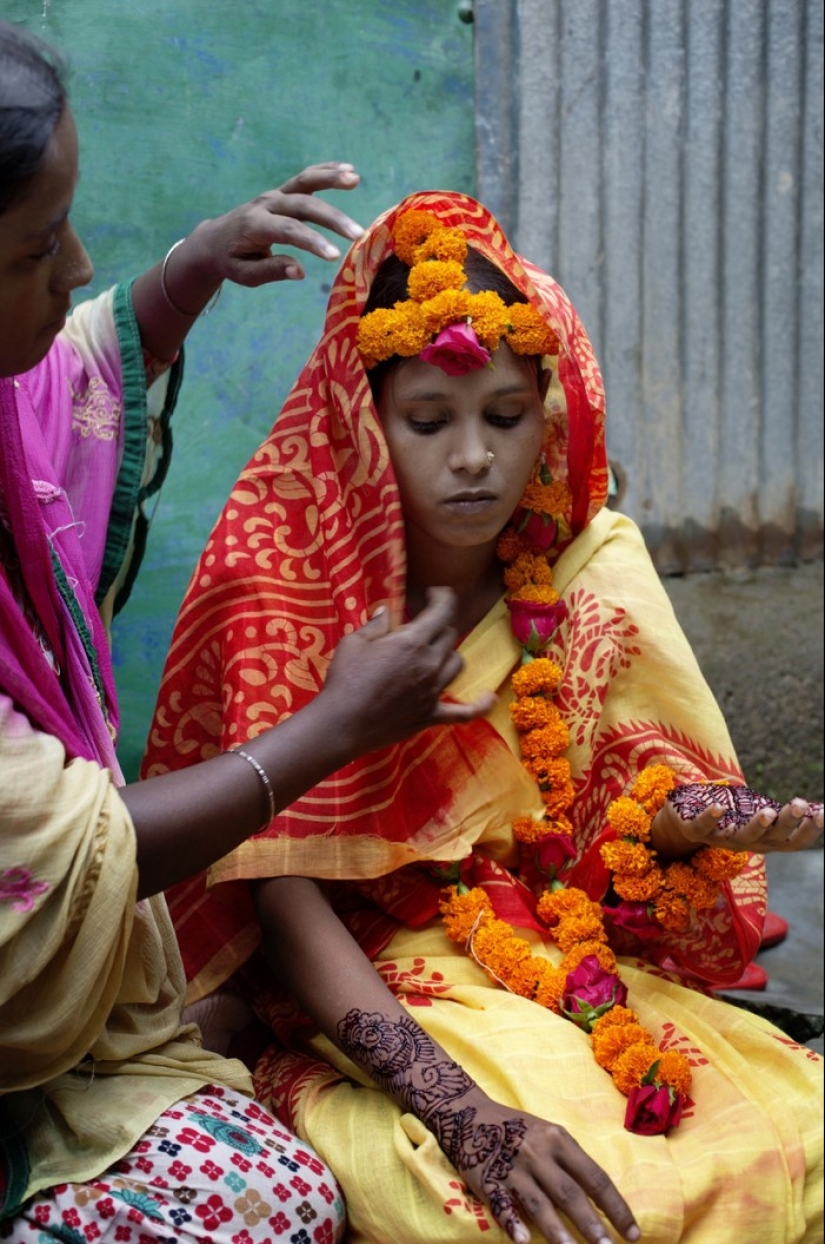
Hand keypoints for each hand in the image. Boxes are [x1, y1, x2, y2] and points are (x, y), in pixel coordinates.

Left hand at [181, 161, 363, 288]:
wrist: (213, 239)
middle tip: (357, 233)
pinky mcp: (281, 192)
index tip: (335, 256)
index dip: (312, 241)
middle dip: (331, 218)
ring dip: (331, 178)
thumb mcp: (245, 274)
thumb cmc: (232, 261)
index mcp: (254, 226)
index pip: (288, 230)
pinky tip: (349, 168)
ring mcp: (274, 195)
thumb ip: (271, 271)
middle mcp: (265, 204)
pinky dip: (325, 171)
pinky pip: (305, 178)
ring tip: (355, 179)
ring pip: (304, 182)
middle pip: (302, 205)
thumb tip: (300, 271)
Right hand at [321, 587, 495, 753]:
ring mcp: (434, 691)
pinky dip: (479, 705)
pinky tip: (490, 698)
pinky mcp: (431, 715)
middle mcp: (429, 664)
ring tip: (433, 653)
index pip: (442, 611)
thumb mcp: (353, 643)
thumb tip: (386, 611)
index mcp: (412, 641)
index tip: (435, 594)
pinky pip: (465, 712)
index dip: (443, 597)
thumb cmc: (344, 680)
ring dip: (448, 654)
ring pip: (457, 663)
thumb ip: (375, 624)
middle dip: (437, 626)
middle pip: (449, 636)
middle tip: (420, 628)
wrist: (341, 724)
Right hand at [429, 1088, 638, 1243]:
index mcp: (558, 1139)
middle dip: (592, 1225)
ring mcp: (513, 1167)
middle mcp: (538, 1152)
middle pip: (570, 1193)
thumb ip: (570, 1162)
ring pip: (539, 1203)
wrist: (469, 1114)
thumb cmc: (517, 1128)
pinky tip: (523, 1242)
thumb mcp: (548, 1134)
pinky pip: (502, 1205)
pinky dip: (513, 1223)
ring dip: (558, 1232)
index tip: (632, 1233)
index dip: (615, 1207)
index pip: (595, 1177)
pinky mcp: (488, 1179)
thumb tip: (601, 1199)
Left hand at [652, 783, 823, 856]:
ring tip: (768, 811)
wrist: (683, 821)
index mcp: (764, 840)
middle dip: (787, 822)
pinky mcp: (694, 830)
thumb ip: (783, 813)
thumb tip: (818, 808)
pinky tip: (718, 807)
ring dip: (756, 826)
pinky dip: (711, 819)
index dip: (809, 832)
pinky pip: (703, 828)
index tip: (823, 814)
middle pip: (771, 838)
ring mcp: (720, 839)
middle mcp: (746, 844)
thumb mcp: (758, 813)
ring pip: (742, 838)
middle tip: (799, 805)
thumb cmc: (730, 816)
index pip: (792, 842)